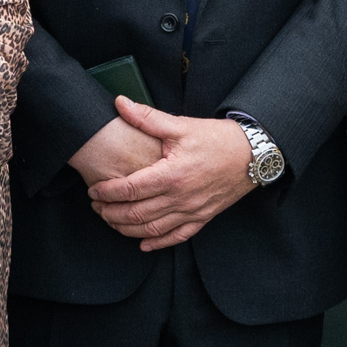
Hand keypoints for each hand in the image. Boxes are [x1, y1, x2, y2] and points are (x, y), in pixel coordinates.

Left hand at [82, 100, 257, 249]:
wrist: (253, 154)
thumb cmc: (218, 139)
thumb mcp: (182, 125)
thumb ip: (148, 118)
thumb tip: (120, 103)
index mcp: (172, 175)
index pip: (130, 189)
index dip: (107, 193)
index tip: (94, 191)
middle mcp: (180, 198)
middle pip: (136, 214)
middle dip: (110, 213)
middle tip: (96, 208)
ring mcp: (192, 211)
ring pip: (152, 229)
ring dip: (126, 229)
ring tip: (111, 221)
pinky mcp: (203, 218)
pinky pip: (176, 236)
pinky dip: (157, 242)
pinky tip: (143, 243)